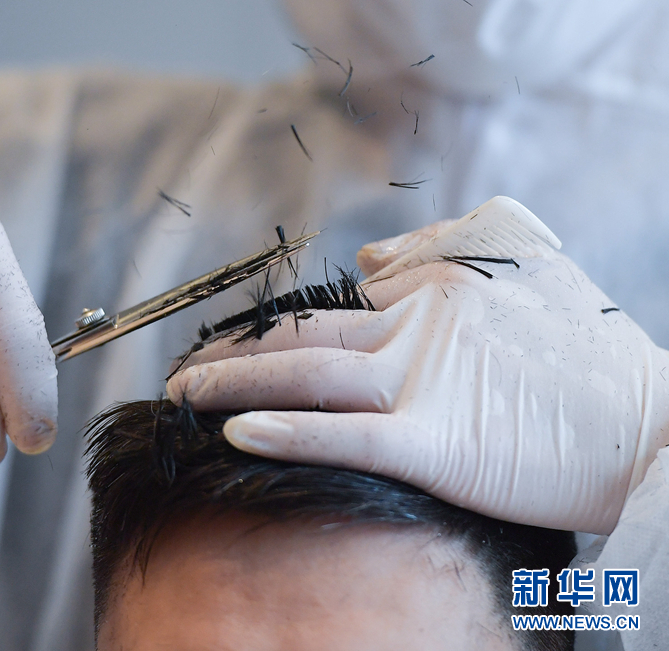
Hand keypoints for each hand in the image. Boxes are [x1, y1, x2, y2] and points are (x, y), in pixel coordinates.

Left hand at [167, 225, 668, 534]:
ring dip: (231, 382)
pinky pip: (345, 432)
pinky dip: (285, 429)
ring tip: (180, 396)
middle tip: (179, 373)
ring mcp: (424, 376)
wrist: (655, 424)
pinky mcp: (437, 439)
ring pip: (308, 372)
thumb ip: (443, 244)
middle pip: (301, 333)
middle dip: (230, 352)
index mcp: (432, 283)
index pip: (329, 305)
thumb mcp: (525, 262)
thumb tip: (369, 255)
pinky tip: (233, 432)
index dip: (272, 333)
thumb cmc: (591, 353)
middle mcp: (418, 318)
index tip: (235, 355)